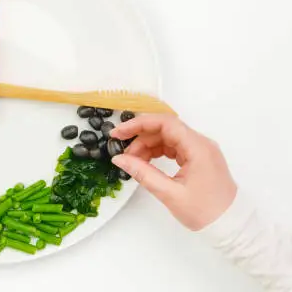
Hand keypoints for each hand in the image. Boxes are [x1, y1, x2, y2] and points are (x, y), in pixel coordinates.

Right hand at [110, 114, 236, 230]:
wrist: (231, 226)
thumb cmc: (204, 212)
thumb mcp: (170, 194)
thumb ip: (143, 173)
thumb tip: (118, 159)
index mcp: (198, 147)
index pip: (164, 123)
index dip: (138, 124)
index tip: (118, 134)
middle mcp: (200, 143)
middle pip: (164, 128)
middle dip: (140, 138)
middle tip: (123, 154)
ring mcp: (200, 150)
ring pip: (167, 137)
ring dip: (147, 146)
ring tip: (133, 162)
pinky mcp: (198, 158)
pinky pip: (173, 147)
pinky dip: (157, 152)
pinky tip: (145, 163)